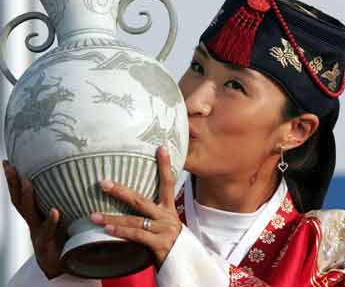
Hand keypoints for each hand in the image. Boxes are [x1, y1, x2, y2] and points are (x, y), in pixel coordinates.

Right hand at [3, 160, 65, 278]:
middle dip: (13, 183)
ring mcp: (37, 232)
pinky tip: (54, 211)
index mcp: (36, 214)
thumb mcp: (61, 216)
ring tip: (27, 181)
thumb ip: (64, 200)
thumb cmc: (62, 236)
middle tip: (9, 166)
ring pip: (28, 213)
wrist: (60, 264)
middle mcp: (33, 221)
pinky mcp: (47, 244)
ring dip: (27, 197)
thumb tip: (75, 175)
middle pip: (19, 200)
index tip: (8, 162)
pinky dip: (50, 221)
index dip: (14, 179)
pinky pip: (48, 232)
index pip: (21, 194)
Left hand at [90, 146, 181, 268]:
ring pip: (135, 220)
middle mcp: (167, 216)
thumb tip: (133, 201)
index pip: (168, 182)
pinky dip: (122, 232)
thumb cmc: (170, 241)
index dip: (165, 165)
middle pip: (141, 200)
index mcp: (169, 208)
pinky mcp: (161, 245)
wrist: (184, 265)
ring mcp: (164, 230)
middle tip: (103, 183)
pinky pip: (137, 236)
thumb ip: (153, 213)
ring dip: (112, 218)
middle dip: (120, 191)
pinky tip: (108, 230)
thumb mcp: (165, 223)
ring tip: (93, 215)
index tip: (160, 147)